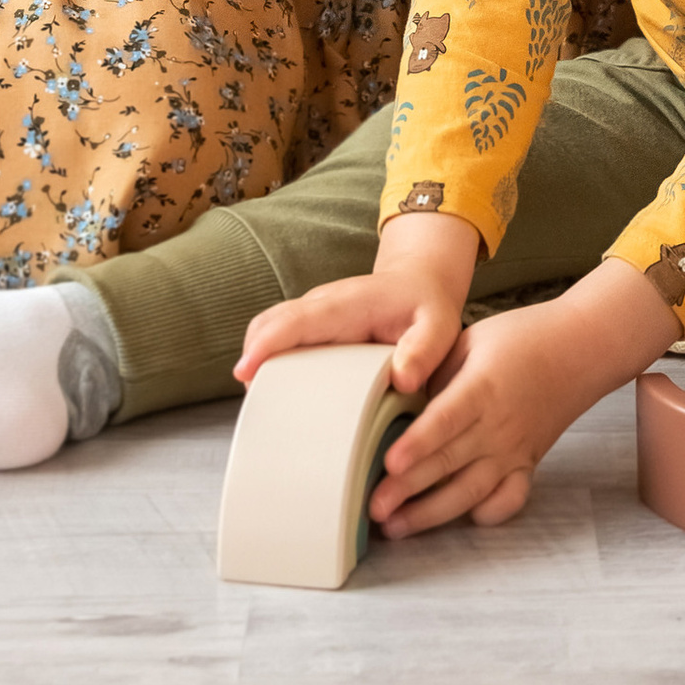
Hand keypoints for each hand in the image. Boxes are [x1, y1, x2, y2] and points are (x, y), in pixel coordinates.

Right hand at [237, 213, 478, 399]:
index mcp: (348, 304)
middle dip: (252, 357)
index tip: (246, 370)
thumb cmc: (426, 308)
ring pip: (267, 327)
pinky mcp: (309, 324)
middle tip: (253, 401)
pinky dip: (265, 358)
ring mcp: (311, 312)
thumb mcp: (439, 327)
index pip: (298, 319)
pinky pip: (276, 335)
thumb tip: (402, 379)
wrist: (420, 282)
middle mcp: (321, 304)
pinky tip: (272, 390)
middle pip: (270, 323)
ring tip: (261, 402)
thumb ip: (424, 351)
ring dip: (256, 359)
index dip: (268, 343)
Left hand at [370, 260, 678, 540]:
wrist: (583, 348)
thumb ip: (436, 371)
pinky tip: (459, 519)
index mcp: (482, 388)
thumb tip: (396, 398)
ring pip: (470, 492)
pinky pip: (508, 500)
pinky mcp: (528, 465)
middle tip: (373, 507)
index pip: (446, 421)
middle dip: (408, 490)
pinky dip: (487, 515)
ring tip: (396, 527)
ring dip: (432, 514)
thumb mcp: (472, 339)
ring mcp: (514, 450)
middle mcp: (498, 426)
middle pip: (449, 463)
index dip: (418, 444)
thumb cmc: (523, 338)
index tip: (389, 463)